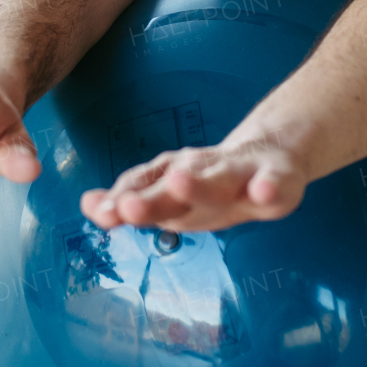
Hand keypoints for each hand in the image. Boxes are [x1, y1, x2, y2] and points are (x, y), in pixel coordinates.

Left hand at [79, 141, 306, 232]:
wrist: (272, 153)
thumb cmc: (214, 181)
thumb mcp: (174, 192)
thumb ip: (132, 197)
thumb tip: (88, 205)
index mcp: (178, 181)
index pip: (146, 189)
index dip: (122, 200)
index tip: (99, 212)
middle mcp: (203, 174)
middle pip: (177, 185)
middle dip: (153, 198)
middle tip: (127, 208)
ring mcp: (241, 174)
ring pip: (219, 180)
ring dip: (200, 184)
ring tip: (179, 184)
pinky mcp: (279, 178)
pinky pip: (276, 186)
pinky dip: (270, 188)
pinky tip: (264, 193)